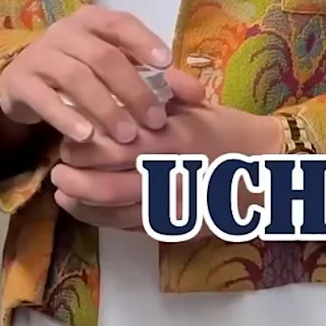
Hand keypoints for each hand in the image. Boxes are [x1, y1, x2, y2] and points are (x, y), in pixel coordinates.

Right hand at [0, 6, 175, 142]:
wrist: (24, 82)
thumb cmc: (81, 73)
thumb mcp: (118, 71)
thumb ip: (158, 80)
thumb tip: (199, 93)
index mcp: (93, 21)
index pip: (121, 23)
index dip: (143, 41)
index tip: (166, 63)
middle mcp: (64, 32)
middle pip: (102, 56)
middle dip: (132, 90)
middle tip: (154, 121)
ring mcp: (40, 55)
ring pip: (75, 77)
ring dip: (105, 107)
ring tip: (126, 135)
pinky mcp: (21, 83)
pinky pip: (44, 99)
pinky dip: (66, 118)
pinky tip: (86, 137)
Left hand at [51, 72, 284, 232]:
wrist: (266, 165)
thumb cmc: (223, 128)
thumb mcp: (190, 105)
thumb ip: (151, 100)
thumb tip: (104, 97)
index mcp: (173, 138)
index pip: (116, 145)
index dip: (86, 147)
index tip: (70, 141)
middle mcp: (173, 174)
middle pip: (110, 184)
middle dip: (76, 179)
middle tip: (59, 171)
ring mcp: (177, 206)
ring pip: (117, 212)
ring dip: (83, 204)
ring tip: (63, 194)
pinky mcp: (179, 227)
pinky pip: (132, 228)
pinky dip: (104, 221)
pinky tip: (87, 211)